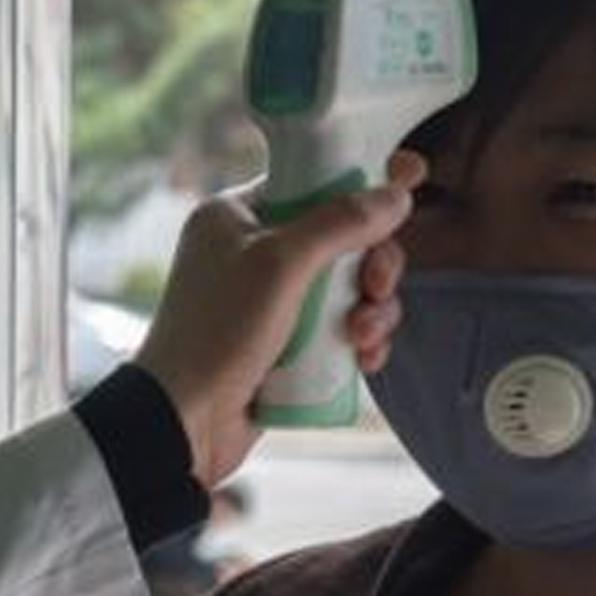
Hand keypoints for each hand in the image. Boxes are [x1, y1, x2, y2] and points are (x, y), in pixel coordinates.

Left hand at [131, 152, 422, 493]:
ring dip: (373, 309)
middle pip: (343, 238)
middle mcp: (253, 252)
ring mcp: (271, 301)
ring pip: (350, 287)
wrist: (183, 423)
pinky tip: (366, 359)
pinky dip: (361, 341)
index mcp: (238, 216)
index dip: (362, 180)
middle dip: (374, 264)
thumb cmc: (218, 333)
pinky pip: (341, 329)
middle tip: (376, 286)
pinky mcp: (287, 344)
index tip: (411, 173)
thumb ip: (340, 223)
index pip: (312, 181)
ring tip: (364, 336)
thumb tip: (395, 192)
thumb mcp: (280, 265)